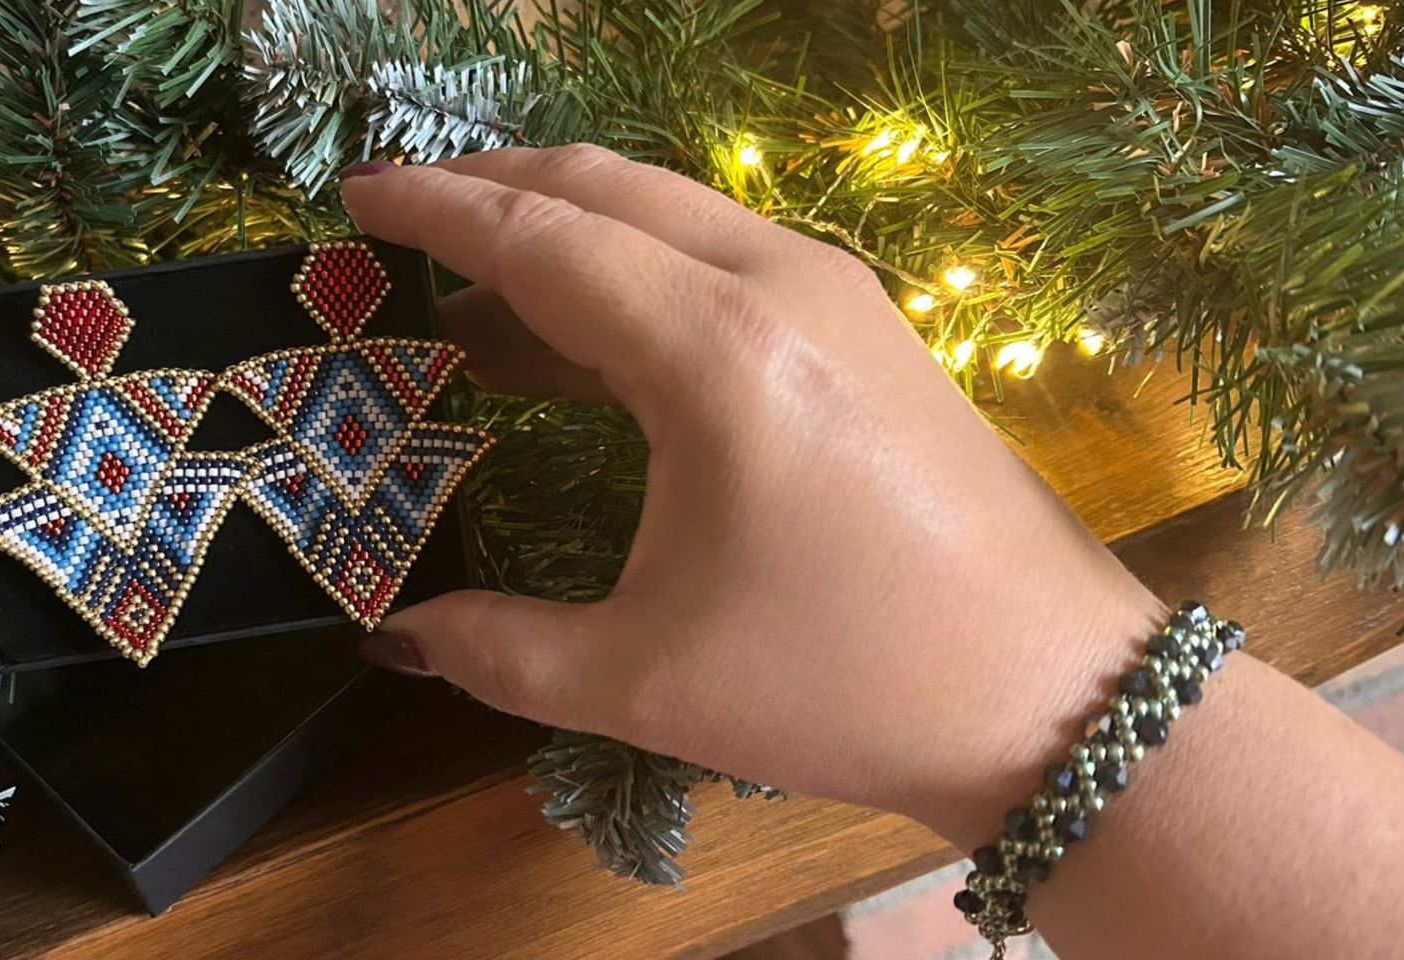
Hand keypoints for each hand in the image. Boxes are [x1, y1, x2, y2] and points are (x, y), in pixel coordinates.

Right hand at [340, 146, 1165, 840]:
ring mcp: (835, 295)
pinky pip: (718, 256)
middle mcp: (777, 286)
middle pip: (605, 190)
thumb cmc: (844, 681)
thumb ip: (498, 650)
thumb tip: (395, 638)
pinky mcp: (867, 328)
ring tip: (466, 284)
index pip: (542, 238)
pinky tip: (576, 340)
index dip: (437, 212)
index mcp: (714, 352)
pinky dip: (631, 271)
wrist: (1050, 692)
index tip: (353, 197)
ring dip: (563, 230)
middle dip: (491, 189)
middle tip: (398, 217)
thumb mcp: (645, 680)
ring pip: (669, 214)